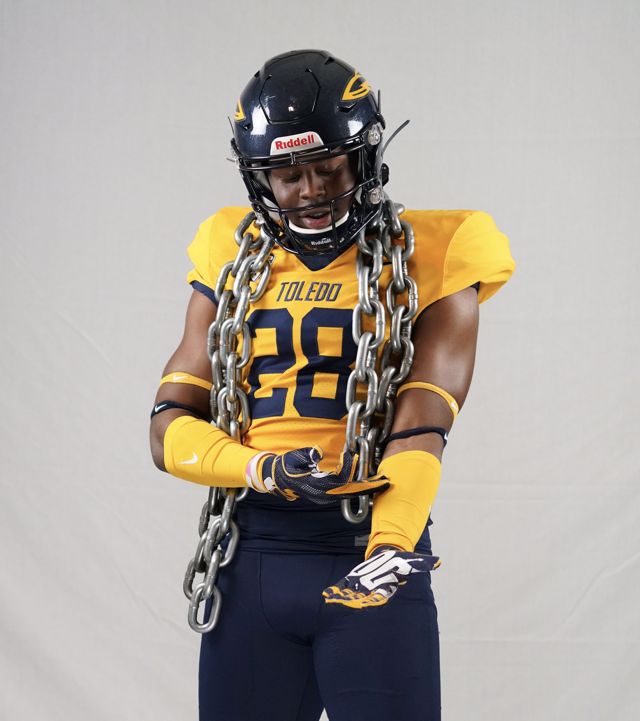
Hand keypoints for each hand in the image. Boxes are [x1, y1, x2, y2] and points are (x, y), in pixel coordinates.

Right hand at [257, 447, 389, 504]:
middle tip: (385, 482)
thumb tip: (316, 453)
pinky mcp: (326, 494)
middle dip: (368, 487)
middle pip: (350, 492)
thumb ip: (305, 455)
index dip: (349, 467)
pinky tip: (364, 481)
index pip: (340, 479)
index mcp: (316, 486)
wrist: (276, 478)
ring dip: (364, 488)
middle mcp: (322, 494)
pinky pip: (345, 491)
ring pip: (349, 493)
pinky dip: (356, 486)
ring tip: (380, 482)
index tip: (355, 454)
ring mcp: (324, 496)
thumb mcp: (293, 458)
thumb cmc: (285, 467)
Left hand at [322, 545, 440, 608]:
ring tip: (333, 601)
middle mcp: (374, 589)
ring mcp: (363, 585)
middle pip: (364, 598)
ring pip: (353, 595)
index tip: (369, 602)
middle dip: (356, 601)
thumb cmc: (399, 561)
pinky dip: (337, 590)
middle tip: (347, 604)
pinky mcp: (355, 579)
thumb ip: (423, 563)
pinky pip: (345, 586)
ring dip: (343, 598)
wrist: (388, 556)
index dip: (375, 599)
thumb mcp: (412, 561)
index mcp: (386, 586)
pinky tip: (328, 594)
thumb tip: (438, 562)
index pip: (381, 595)